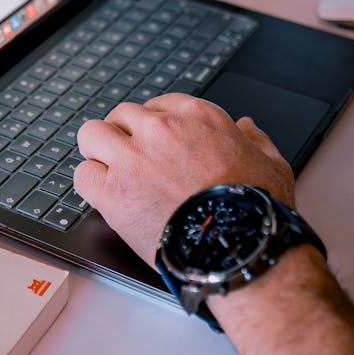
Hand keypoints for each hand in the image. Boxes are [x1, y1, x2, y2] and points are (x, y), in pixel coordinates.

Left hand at [74, 93, 294, 266]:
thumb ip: (254, 140)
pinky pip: (82, 174)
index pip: (158, 105)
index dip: (153, 125)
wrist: (238, 249)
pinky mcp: (113, 192)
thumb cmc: (255, 210)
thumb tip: (247, 128)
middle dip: (124, 136)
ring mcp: (132, 159)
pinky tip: (104, 195)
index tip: (155, 143)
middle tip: (131, 160)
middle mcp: (160, 130)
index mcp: (197, 116)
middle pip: (121, 116)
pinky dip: (90, 184)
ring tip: (109, 171)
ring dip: (98, 151)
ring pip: (91, 134)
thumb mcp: (271, 164)